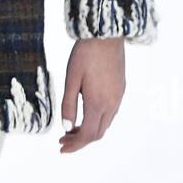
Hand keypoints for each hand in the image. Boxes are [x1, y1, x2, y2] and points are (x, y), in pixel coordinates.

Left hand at [59, 38, 124, 152]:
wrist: (105, 34)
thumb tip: (66, 127)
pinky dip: (97, 120)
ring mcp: (118, 96)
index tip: (62, 148)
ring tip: (71, 129)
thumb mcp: (71, 79)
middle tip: (63, 140)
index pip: (87, 135)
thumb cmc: (85, 54)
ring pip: (105, 124)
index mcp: (98, 102)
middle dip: (80, 140)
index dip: (74, 145)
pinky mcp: (120, 89)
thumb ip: (69, 104)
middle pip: (97, 133)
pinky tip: (85, 114)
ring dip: (89, 130)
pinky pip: (110, 113)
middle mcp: (111, 103)